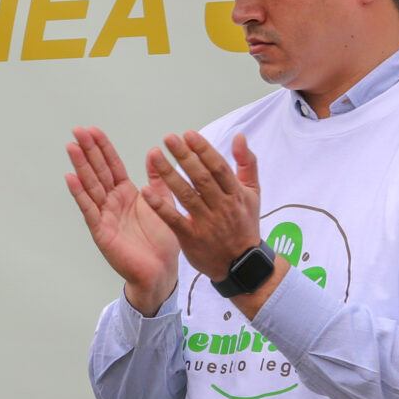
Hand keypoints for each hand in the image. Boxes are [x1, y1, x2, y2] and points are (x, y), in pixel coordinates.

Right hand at [65, 127, 180, 316]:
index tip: (92, 130)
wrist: (161, 270)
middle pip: (98, 171)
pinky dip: (80, 194)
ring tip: (71, 147)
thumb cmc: (161, 240)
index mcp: (126, 193)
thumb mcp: (162, 201)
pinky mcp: (101, 231)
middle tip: (77, 130)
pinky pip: (89, 209)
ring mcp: (104, 215)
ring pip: (91, 186)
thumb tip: (153, 152)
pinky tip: (71, 178)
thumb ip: (157, 178)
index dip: (102, 147)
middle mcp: (112, 202)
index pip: (112, 165)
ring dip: (80, 166)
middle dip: (88, 150)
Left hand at [143, 131, 268, 283]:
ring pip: (186, 195)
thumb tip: (239, 137)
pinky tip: (146, 191)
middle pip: (201, 178)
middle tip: (168, 138)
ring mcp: (206, 222)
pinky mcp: (191, 238)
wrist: (241, 264)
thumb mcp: (252, 193)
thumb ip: (247, 163)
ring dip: (169, 174)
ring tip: (155, 156)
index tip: (188, 134)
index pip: (218, 167)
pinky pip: (174, 219)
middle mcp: (222, 206)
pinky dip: (160, 206)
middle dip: (184, 157)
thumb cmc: (244, 223)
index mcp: (235, 193)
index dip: (203, 150)